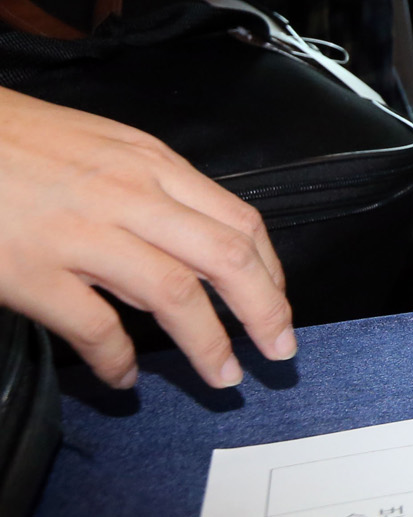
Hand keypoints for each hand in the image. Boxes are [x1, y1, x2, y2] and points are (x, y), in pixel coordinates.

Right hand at [0, 89, 294, 388]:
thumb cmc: (24, 143)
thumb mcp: (108, 148)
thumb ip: (154, 190)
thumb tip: (192, 243)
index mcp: (153, 166)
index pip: (239, 221)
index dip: (270, 271)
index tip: (279, 304)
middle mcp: (130, 197)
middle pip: (225, 258)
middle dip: (264, 310)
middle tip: (279, 349)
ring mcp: (83, 235)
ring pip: (174, 294)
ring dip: (208, 343)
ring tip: (224, 375)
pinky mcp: (33, 271)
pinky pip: (95, 326)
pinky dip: (117, 360)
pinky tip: (124, 377)